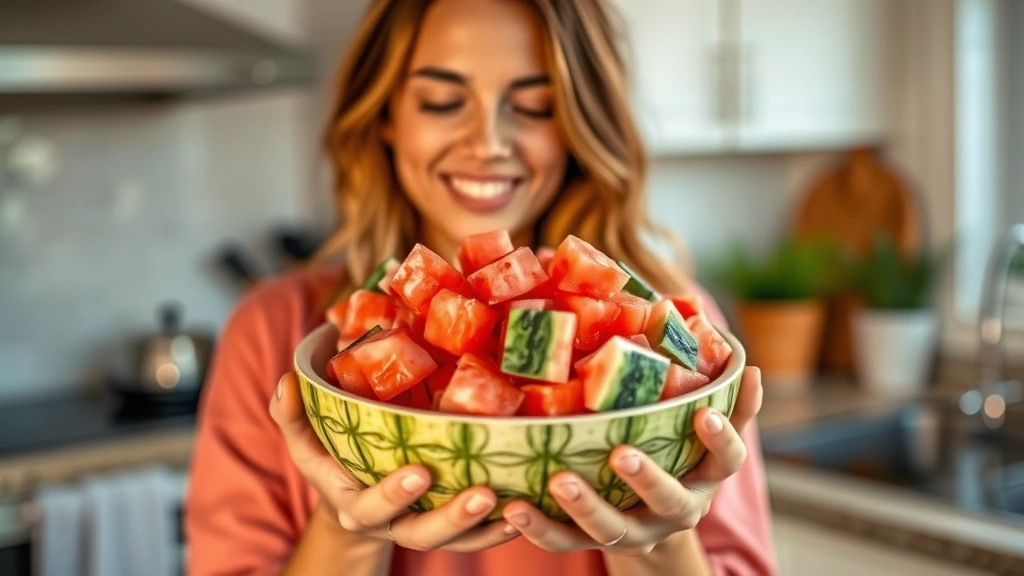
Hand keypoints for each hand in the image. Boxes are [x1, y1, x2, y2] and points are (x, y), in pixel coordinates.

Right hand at [269, 373, 519, 551]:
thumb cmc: (331, 455)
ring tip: (515, 507)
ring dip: (485, 527)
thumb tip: (286, 381)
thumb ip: (292, 413)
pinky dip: (499, 529)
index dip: (393, 495)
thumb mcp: (305, 437)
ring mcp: (420, 527)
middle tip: (483, 493)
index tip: (420, 472)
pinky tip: (523, 514)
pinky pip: (475, 538)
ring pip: (454, 542)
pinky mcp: (447, 528)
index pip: (369, 506)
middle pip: (420, 533)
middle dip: (451, 517)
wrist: (351, 495)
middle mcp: (390, 523)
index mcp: (353, 503)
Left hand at [501, 367, 762, 555]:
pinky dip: (539, 529)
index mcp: (705, 477)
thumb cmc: (679, 459)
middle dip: (646, 478)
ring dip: (585, 506)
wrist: (656, 529)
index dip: (719, 439)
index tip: (704, 412)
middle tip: (621, 453)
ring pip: (613, 529)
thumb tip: (752, 368)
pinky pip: (566, 542)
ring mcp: (636, 531)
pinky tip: (515, 508)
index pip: (725, 461)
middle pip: (668, 502)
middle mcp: (676, 509)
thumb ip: (730, 406)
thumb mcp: (707, 438)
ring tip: (557, 480)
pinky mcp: (595, 543)